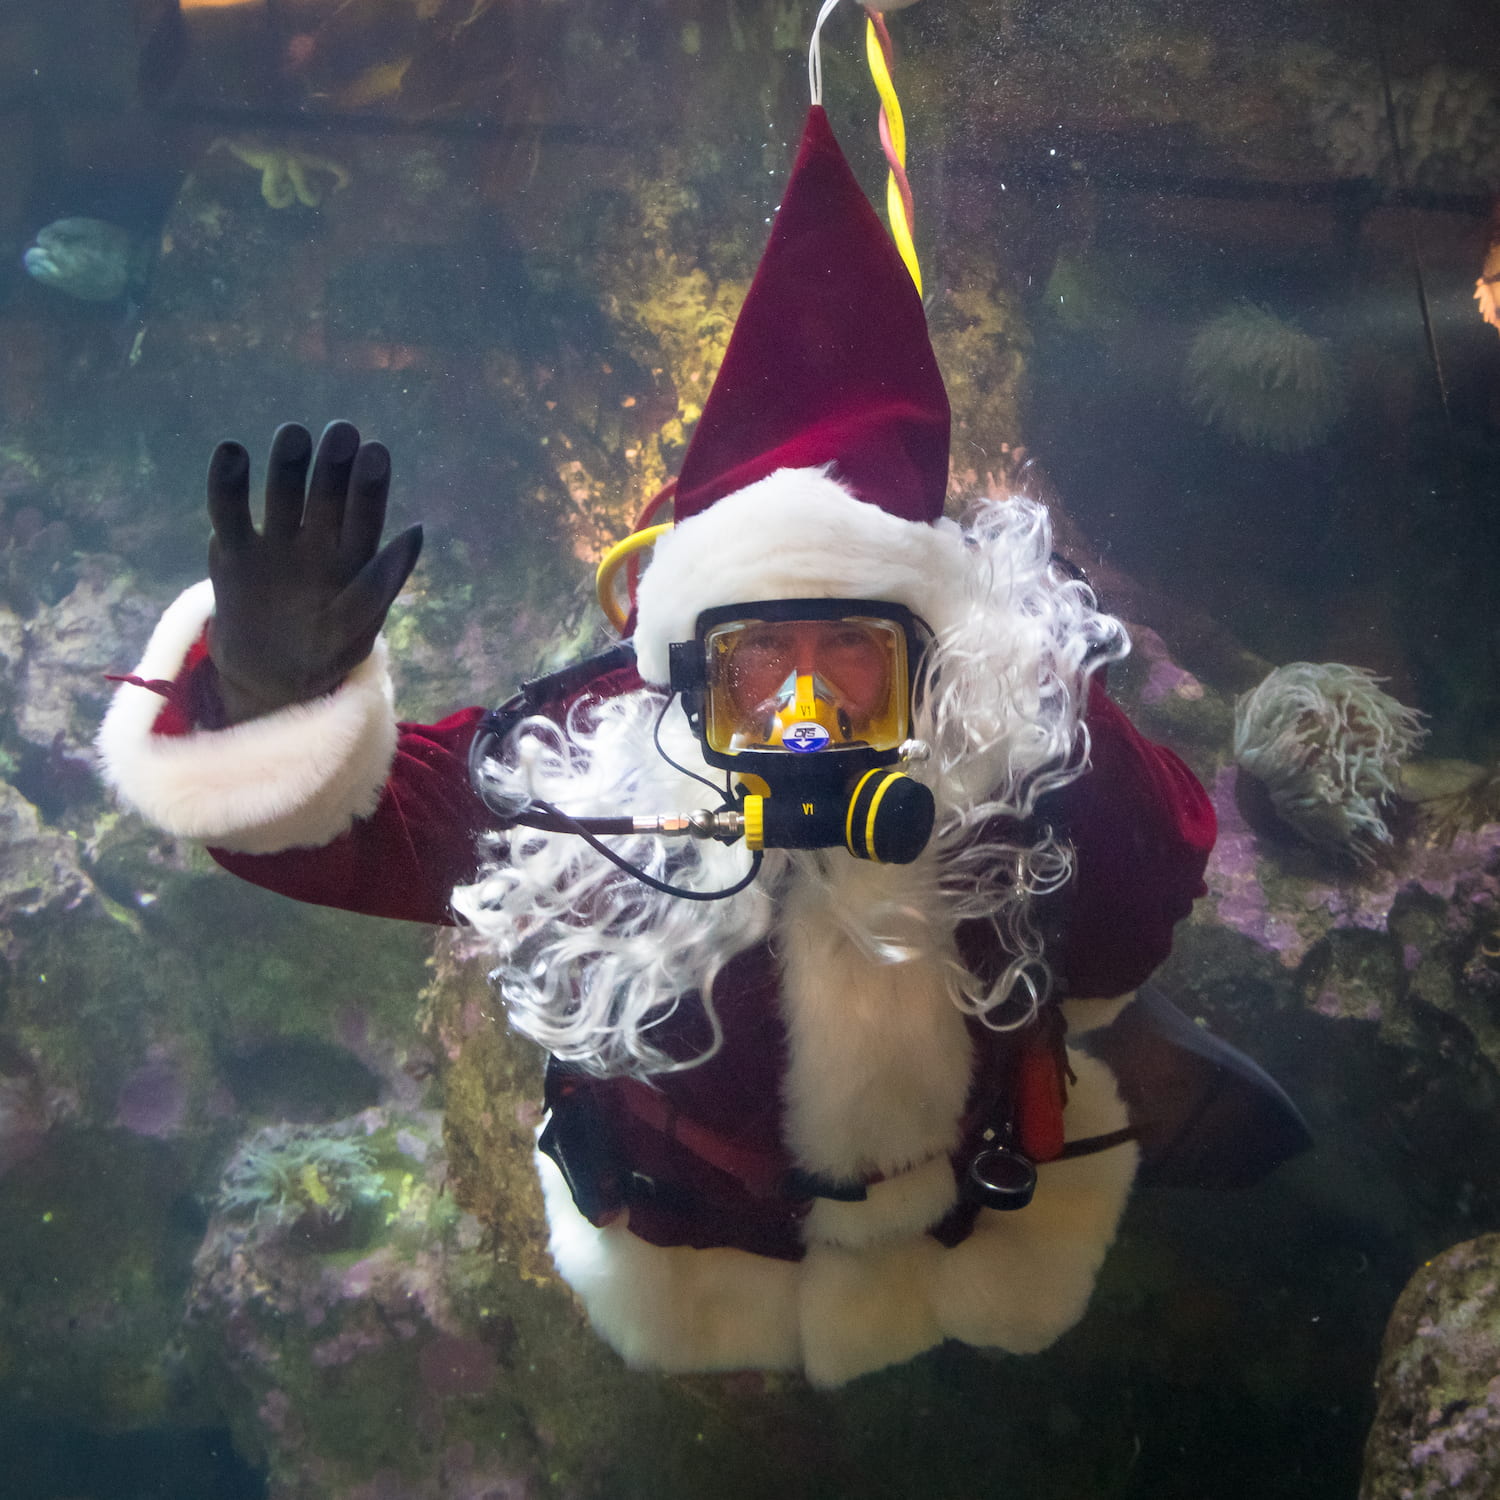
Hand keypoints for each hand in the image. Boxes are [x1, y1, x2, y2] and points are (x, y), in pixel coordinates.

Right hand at [206, 421, 422, 724]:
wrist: (265, 677)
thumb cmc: (323, 653)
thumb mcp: (355, 630)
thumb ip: (379, 585)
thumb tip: (417, 530)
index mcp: (354, 559)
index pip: (366, 516)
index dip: (370, 486)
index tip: (375, 451)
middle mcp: (317, 541)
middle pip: (326, 496)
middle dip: (333, 465)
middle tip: (341, 432)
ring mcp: (275, 542)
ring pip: (281, 494)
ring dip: (287, 464)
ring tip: (294, 434)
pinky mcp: (233, 550)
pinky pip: (228, 511)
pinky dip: (227, 483)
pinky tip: (232, 451)